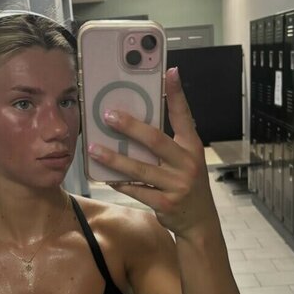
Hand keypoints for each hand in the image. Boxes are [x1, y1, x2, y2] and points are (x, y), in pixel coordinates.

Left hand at [87, 67, 218, 239]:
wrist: (199, 221)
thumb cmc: (187, 185)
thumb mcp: (186, 161)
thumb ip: (167, 144)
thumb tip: (135, 125)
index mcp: (192, 147)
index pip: (184, 116)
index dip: (177, 94)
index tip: (170, 72)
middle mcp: (187, 163)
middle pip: (155, 140)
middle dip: (130, 126)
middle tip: (108, 115)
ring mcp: (177, 185)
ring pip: (139, 168)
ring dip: (114, 158)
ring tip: (94, 149)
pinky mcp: (165, 203)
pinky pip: (136, 190)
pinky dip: (119, 183)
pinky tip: (104, 176)